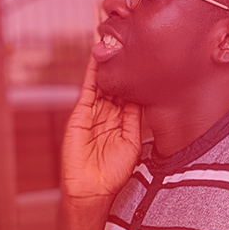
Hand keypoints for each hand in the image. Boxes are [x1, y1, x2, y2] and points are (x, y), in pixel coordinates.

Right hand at [61, 56, 141, 201]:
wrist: (92, 189)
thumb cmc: (114, 173)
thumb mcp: (132, 142)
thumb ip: (136, 119)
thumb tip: (144, 96)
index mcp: (123, 122)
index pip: (131, 94)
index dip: (138, 78)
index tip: (148, 60)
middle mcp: (108, 115)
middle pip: (117, 84)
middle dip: (123, 65)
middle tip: (131, 42)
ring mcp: (93, 113)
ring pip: (103, 83)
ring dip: (107, 63)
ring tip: (113, 40)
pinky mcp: (80, 114)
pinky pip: (88, 90)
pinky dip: (92, 73)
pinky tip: (97, 56)